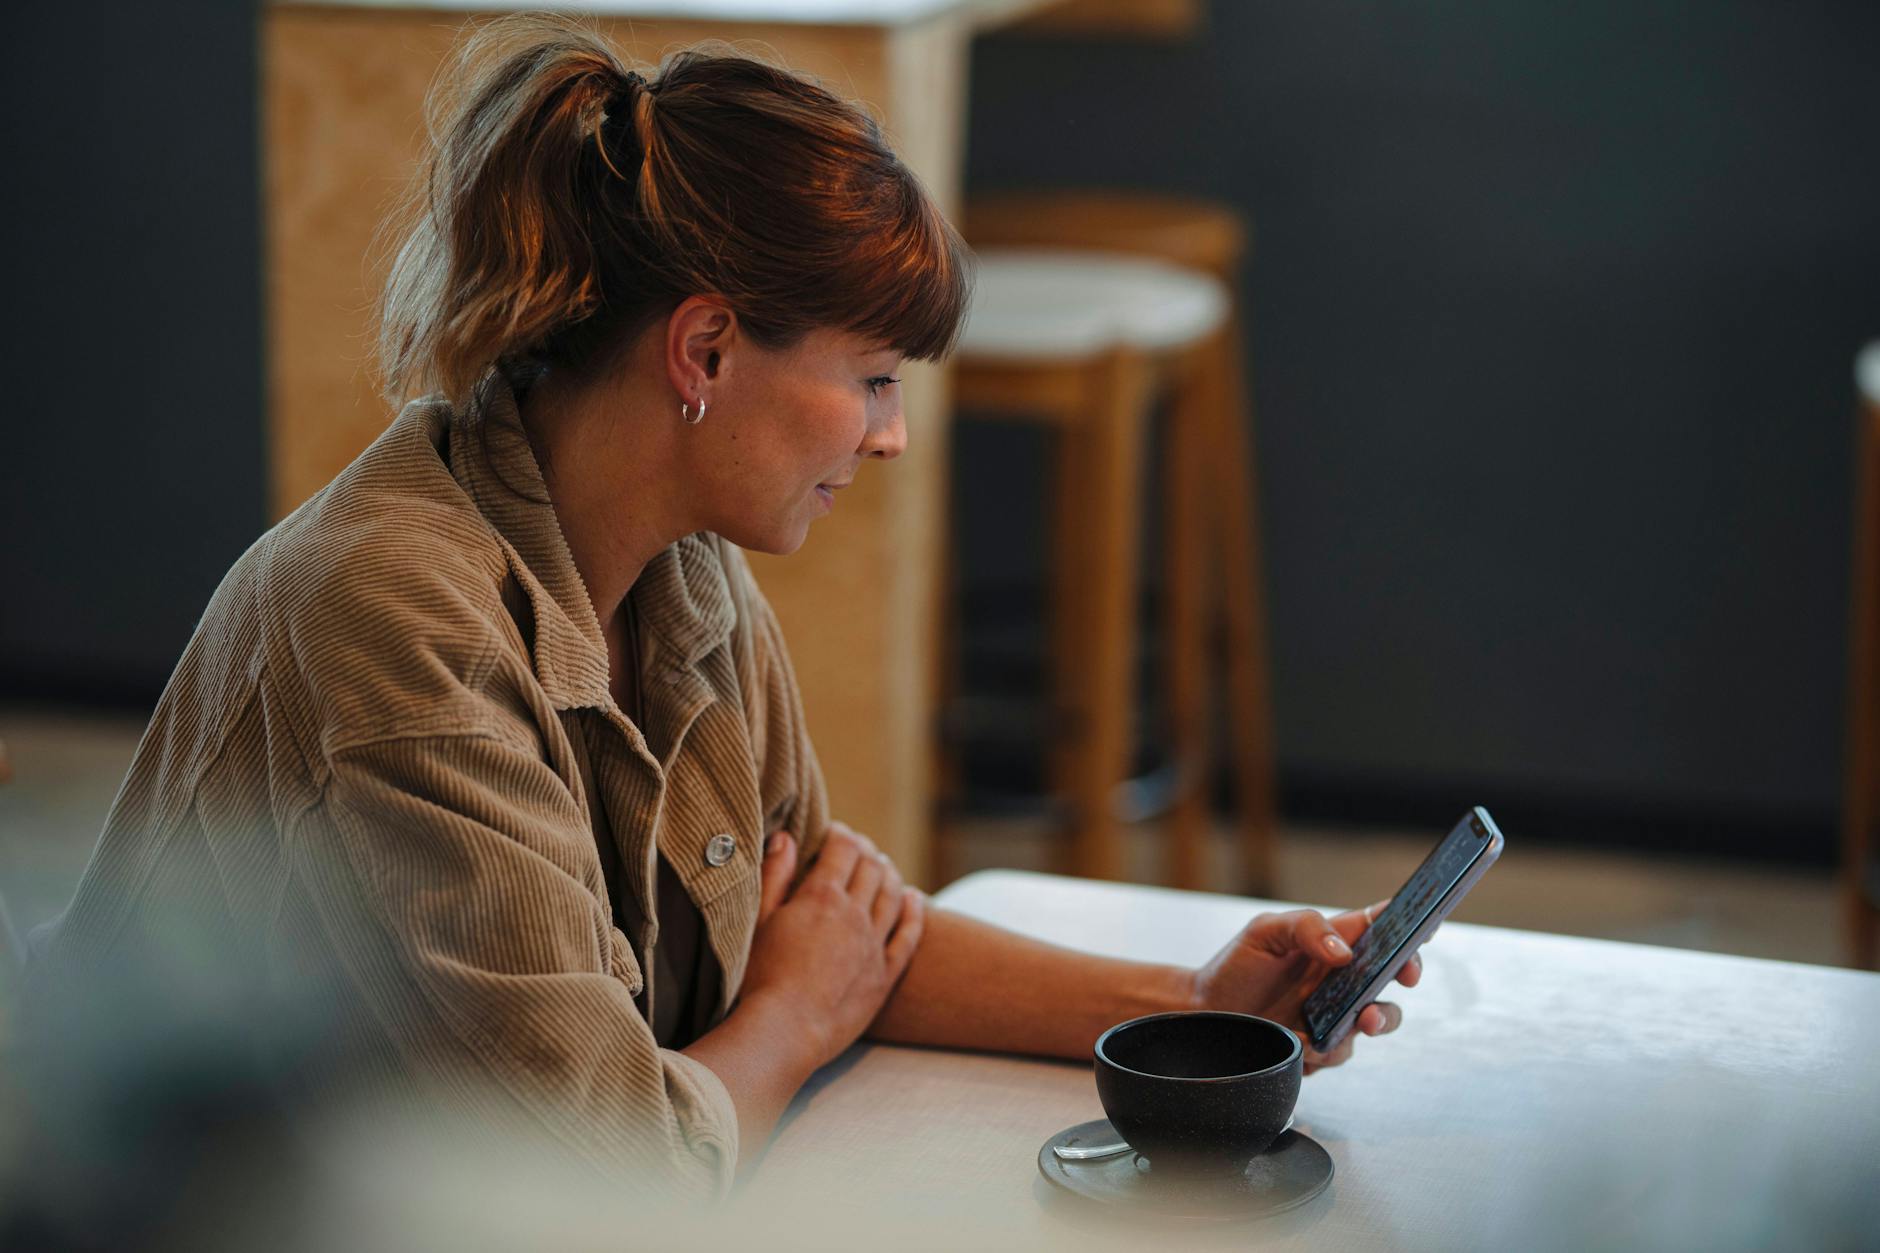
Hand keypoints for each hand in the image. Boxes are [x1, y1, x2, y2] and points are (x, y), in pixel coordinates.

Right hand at [739, 821, 924, 1069]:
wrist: (784, 1032)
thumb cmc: (759, 977)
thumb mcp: (758, 921)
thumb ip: (774, 876)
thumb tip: (785, 838)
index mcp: (822, 897)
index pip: (843, 849)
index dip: (841, 835)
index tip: (834, 832)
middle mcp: (855, 915)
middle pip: (872, 868)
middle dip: (866, 851)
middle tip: (857, 848)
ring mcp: (873, 945)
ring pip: (893, 896)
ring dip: (890, 874)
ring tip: (883, 866)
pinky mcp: (884, 976)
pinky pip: (908, 936)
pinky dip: (914, 912)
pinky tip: (915, 899)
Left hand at [1190, 900, 1423, 1073]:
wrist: (1203, 1013)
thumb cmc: (1234, 967)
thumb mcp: (1264, 932)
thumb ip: (1306, 928)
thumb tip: (1344, 951)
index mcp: (1331, 942)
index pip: (1380, 929)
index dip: (1408, 926)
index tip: (1424, 928)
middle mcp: (1340, 979)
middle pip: (1392, 975)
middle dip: (1407, 974)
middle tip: (1406, 978)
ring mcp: (1334, 1014)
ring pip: (1376, 1019)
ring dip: (1375, 1020)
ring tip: (1359, 1021)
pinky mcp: (1321, 1047)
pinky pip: (1340, 1051)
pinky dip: (1327, 1048)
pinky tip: (1305, 1042)